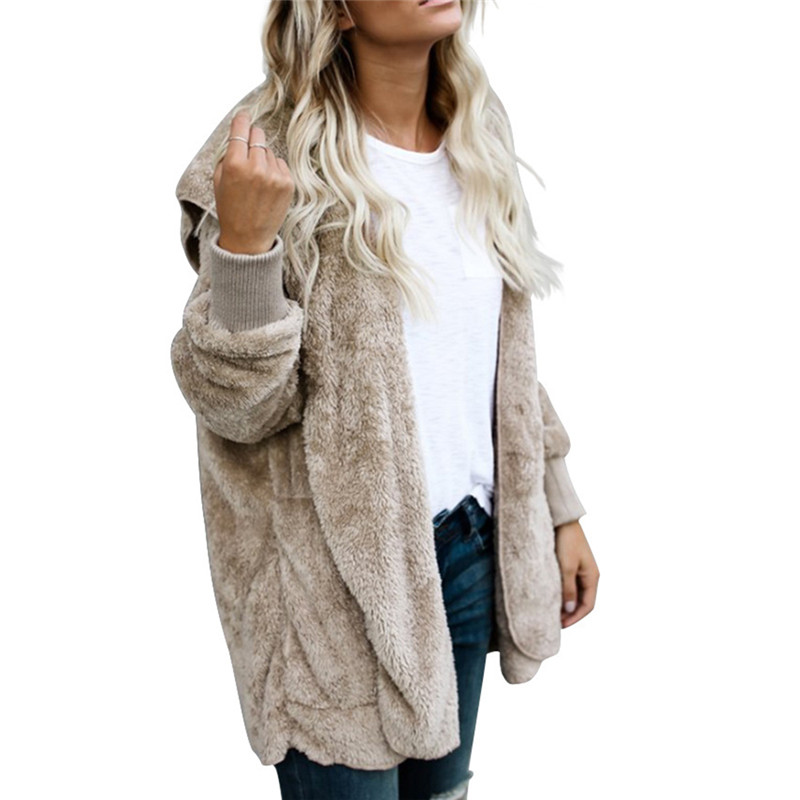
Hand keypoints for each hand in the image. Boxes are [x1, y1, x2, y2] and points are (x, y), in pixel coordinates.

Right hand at [213, 110, 294, 253]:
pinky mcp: (288, 183)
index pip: (241, 128)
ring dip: (263, 159)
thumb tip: (240, 134)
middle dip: (253, 139)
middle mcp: (256, 167)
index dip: (242, 120)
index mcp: (235, 164)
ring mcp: (274, 175)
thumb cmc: (230, 208)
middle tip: (248, 152)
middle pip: (258, 135)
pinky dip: (274, 170)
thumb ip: (228, 154)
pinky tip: (267, 187)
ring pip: (269, 151)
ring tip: (257, 181)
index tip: (243, 117)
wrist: (248, 238)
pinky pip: (280, 164)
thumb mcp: (219, 180)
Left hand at [554, 519, 598, 627]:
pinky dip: (560, 592)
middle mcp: (588, 575)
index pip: (588, 606)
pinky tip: (549, 595)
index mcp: (592, 577)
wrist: (562, 518)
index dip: (575, 618)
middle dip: (569, 613)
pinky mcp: (570, 564)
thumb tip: (568, 611)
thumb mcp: (566, 567)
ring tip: (549, 611)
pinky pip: (568, 584)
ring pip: (574, 593)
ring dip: (564, 603)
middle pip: (581, 601)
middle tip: (553, 622)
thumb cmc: (567, 540)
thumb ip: (567, 589)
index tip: (561, 626)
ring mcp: (580, 570)